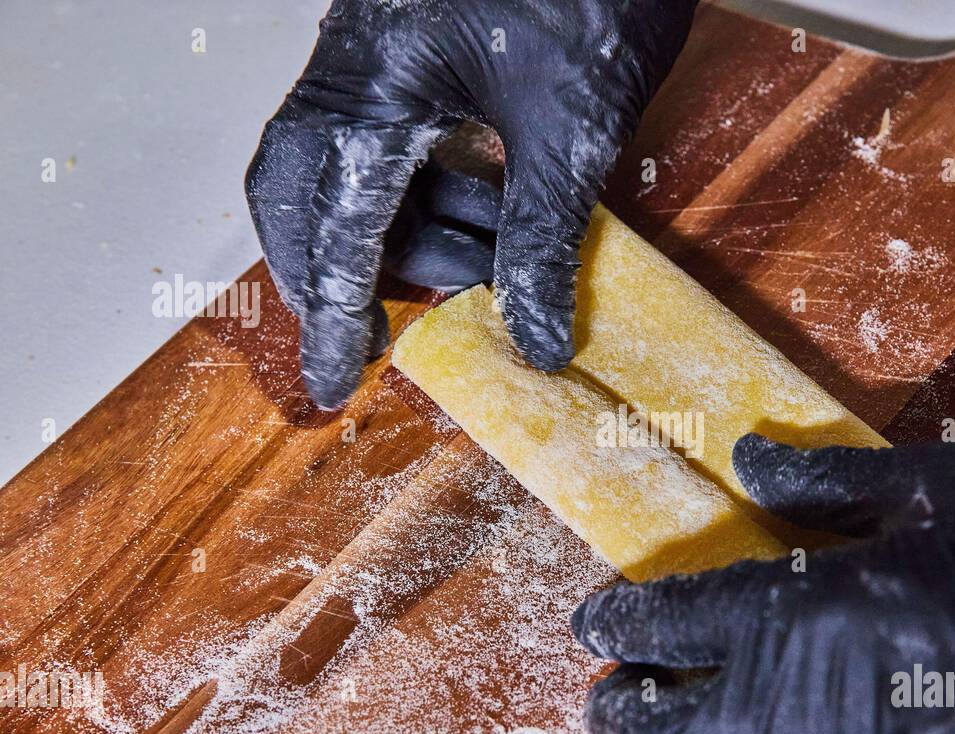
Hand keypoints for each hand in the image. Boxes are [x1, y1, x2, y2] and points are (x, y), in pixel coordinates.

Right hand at [246, 0, 697, 408]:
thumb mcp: (570, 133)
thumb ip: (540, 240)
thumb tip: (533, 336)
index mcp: (376, 79)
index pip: (337, 223)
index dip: (334, 311)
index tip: (331, 378)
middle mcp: (354, 65)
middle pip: (304, 194)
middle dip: (343, 270)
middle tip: (382, 330)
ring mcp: (375, 55)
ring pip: (349, 174)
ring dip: (405, 235)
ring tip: (484, 261)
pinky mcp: (408, 55)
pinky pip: (388, 145)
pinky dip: (424, 196)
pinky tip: (486, 216)